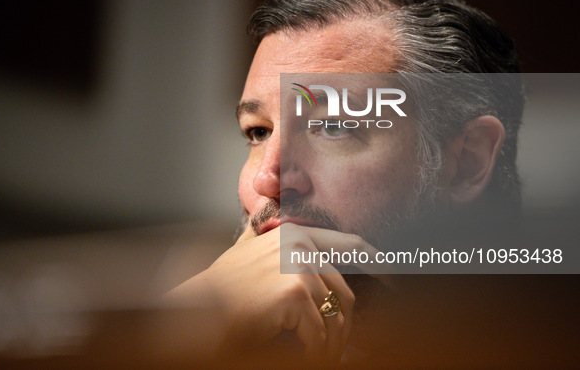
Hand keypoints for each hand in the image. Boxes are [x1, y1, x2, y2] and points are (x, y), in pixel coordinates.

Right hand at [164, 222, 380, 361]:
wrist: (195, 311)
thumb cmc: (220, 289)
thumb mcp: (250, 255)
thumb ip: (274, 242)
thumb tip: (299, 243)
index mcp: (294, 233)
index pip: (350, 244)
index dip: (378, 261)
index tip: (395, 279)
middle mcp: (299, 243)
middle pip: (345, 290)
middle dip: (345, 324)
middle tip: (338, 348)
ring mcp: (298, 264)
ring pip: (335, 314)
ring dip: (331, 344)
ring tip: (320, 356)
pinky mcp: (294, 292)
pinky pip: (320, 332)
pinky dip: (316, 351)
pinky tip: (305, 356)